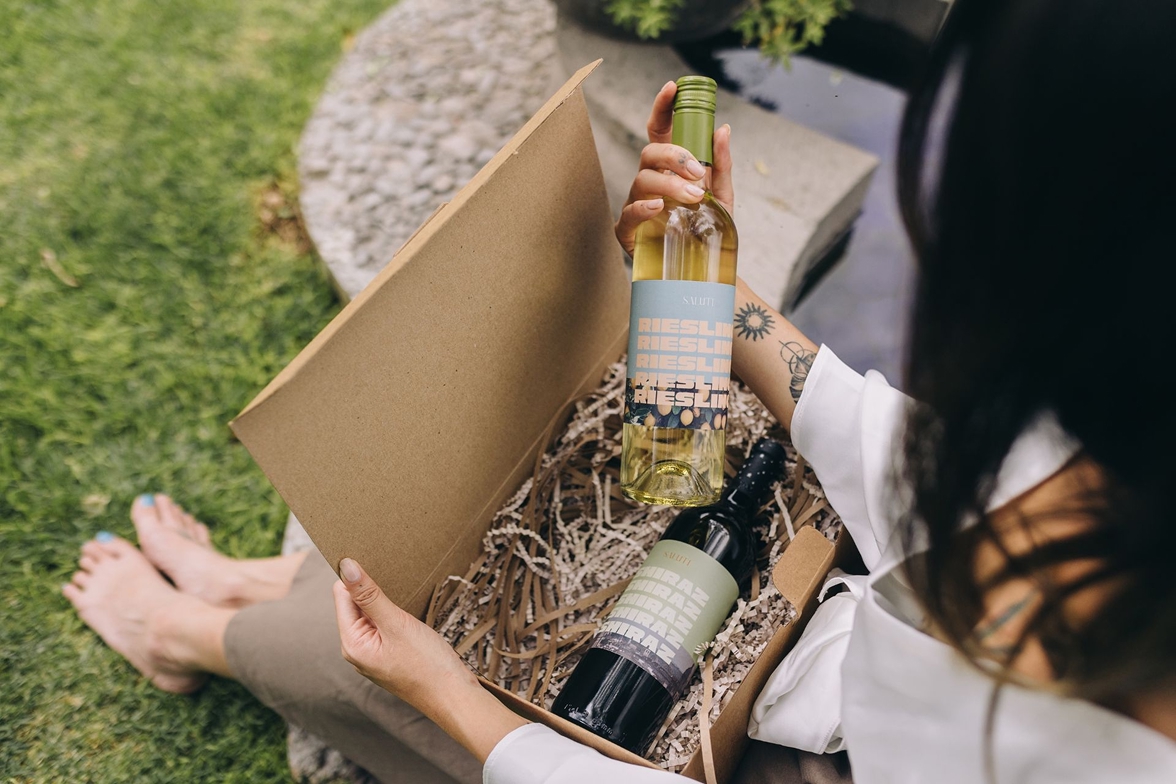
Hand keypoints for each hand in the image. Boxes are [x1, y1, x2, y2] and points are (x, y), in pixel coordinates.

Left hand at [332, 557, 479, 712]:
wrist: (455, 697)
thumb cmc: (426, 664)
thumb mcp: (396, 623)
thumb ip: (369, 595)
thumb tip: (345, 565)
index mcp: (352, 643)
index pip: (341, 596)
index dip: (356, 576)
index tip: (375, 559)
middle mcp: (357, 650)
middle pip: (355, 605)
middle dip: (372, 589)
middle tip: (395, 574)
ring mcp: (374, 655)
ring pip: (371, 615)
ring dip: (384, 601)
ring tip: (405, 592)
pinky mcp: (389, 656)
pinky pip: (384, 627)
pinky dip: (393, 615)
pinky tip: (409, 611)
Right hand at [615, 80, 734, 254]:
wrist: (707, 269)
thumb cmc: (708, 229)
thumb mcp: (723, 195)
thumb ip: (722, 164)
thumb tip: (723, 129)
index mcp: (670, 169)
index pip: (659, 130)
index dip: (663, 107)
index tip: (672, 88)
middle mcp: (650, 182)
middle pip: (649, 153)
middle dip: (674, 157)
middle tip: (698, 173)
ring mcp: (637, 205)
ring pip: (642, 180)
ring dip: (669, 184)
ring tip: (694, 197)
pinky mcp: (629, 231)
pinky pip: (629, 212)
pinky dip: (643, 207)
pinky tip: (659, 206)